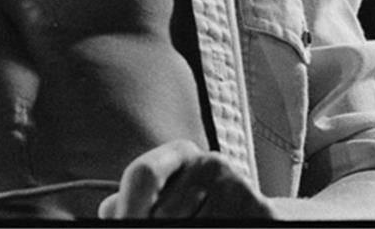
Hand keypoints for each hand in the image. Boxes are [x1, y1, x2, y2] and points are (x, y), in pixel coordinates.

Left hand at [98, 140, 273, 219]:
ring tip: (197, 223)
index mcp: (180, 152)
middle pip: (163, 210)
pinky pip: (220, 227)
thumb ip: (133, 199)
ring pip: (192, 225)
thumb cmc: (194, 208)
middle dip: (154, 226)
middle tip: (165, 226)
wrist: (250, 214)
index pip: (143, 174)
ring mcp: (239, 185)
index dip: (128, 206)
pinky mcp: (261, 210)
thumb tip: (113, 212)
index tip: (123, 224)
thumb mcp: (163, 196)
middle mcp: (210, 162)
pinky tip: (218, 224)